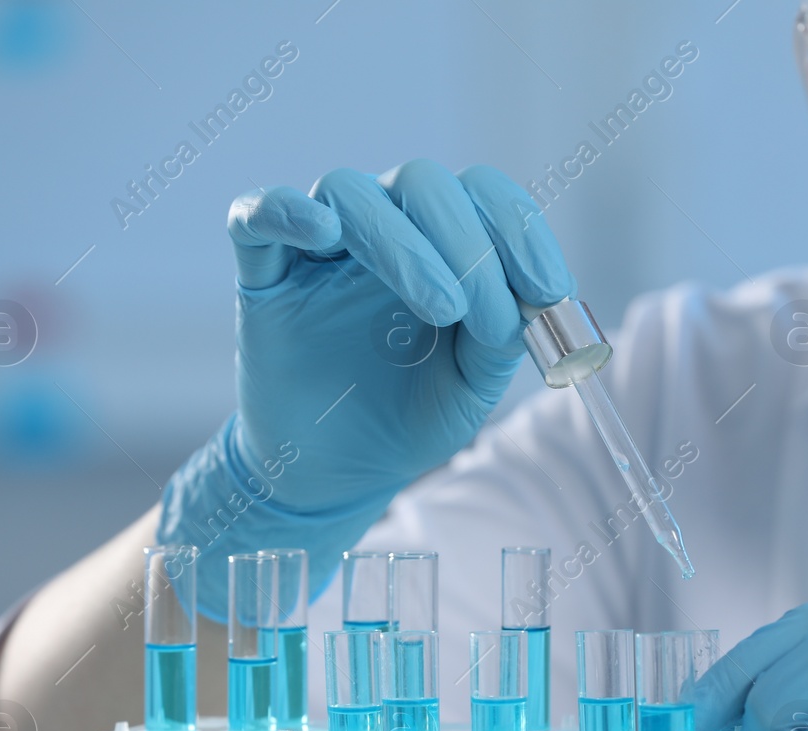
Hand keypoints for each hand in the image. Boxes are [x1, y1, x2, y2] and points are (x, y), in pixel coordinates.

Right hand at [226, 161, 573, 511]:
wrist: (340, 472)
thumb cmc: (411, 416)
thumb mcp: (473, 385)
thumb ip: (502, 338)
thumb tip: (532, 301)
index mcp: (443, 242)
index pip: (483, 196)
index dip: (520, 231)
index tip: (549, 290)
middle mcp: (385, 228)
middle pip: (422, 182)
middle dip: (466, 242)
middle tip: (483, 314)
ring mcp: (319, 248)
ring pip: (349, 192)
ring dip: (402, 243)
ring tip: (442, 309)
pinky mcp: (264, 275)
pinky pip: (258, 215)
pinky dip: (287, 211)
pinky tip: (322, 233)